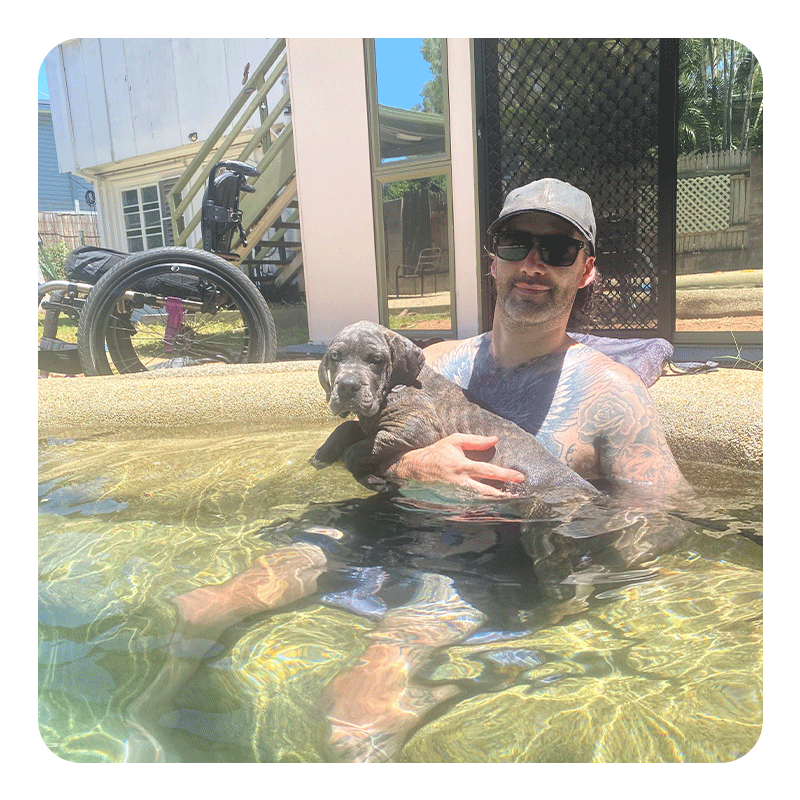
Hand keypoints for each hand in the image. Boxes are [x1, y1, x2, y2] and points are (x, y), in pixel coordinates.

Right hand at [384, 433, 524, 497]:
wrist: (414, 468)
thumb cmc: (436, 453)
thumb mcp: (454, 441)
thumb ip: (475, 440)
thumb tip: (494, 439)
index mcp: (463, 466)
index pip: (488, 470)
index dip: (505, 474)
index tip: (520, 476)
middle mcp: (461, 482)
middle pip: (487, 491)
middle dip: (504, 494)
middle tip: (518, 496)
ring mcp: (456, 494)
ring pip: (479, 501)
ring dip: (494, 502)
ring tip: (509, 502)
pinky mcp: (451, 501)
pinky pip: (469, 506)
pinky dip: (481, 507)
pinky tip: (491, 507)